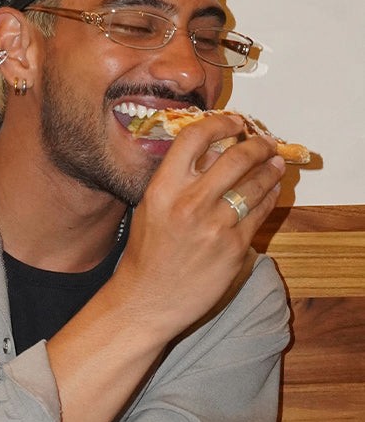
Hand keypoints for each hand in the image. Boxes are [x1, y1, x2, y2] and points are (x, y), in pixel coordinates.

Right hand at [116, 113, 284, 340]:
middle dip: (257, 144)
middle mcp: (189, 203)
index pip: (195, 138)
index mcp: (163, 189)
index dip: (219, 123)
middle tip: (264, 143)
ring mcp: (215, 225)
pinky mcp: (234, 246)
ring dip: (270, 168)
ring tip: (275, 163)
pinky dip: (269, 197)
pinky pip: (260, 212)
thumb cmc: (147, 253)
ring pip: (255, 183)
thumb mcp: (151, 207)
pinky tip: (271, 191)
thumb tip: (214, 151)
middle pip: (235, 156)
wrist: (148, 299)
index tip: (233, 122)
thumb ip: (178, 179)